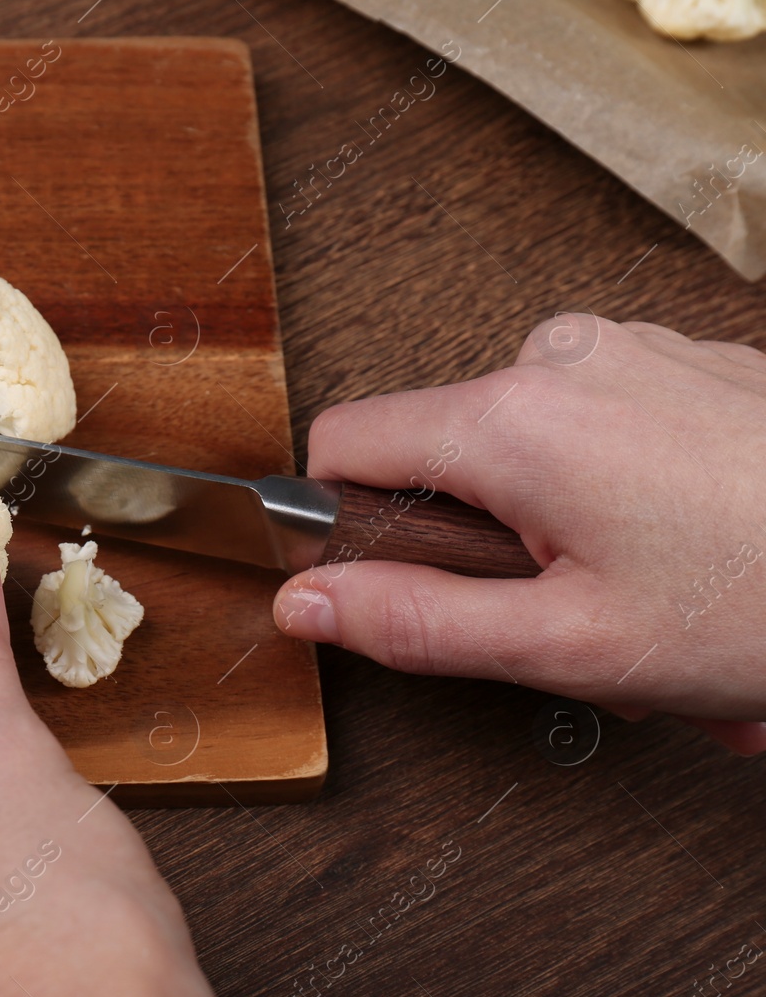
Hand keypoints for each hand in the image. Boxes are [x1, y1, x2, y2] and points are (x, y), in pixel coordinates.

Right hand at [273, 314, 765, 751]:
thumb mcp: (569, 646)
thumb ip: (414, 621)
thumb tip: (308, 605)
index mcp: (511, 420)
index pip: (343, 442)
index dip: (344, 519)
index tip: (394, 574)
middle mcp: (563, 357)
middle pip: (442, 447)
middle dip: (482, 538)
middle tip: (570, 611)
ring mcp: (633, 349)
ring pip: (525, 440)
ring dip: (556, 520)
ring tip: (644, 585)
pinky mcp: (688, 359)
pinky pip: (599, 420)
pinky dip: (618, 487)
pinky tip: (688, 545)